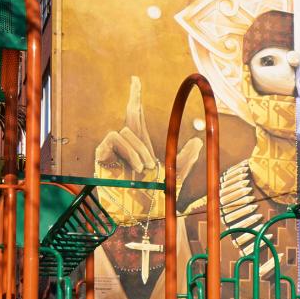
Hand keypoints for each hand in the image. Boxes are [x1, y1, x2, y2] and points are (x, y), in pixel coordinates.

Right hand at [94, 76, 202, 212]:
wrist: (136, 218)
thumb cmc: (151, 203)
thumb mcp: (173, 179)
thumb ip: (184, 161)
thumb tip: (198, 141)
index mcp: (142, 149)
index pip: (138, 119)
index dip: (136, 100)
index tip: (135, 82)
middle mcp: (127, 147)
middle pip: (130, 116)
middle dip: (134, 98)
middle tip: (136, 80)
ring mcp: (113, 151)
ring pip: (126, 131)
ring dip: (140, 148)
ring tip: (146, 168)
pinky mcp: (101, 157)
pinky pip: (114, 139)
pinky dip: (129, 151)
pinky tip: (138, 167)